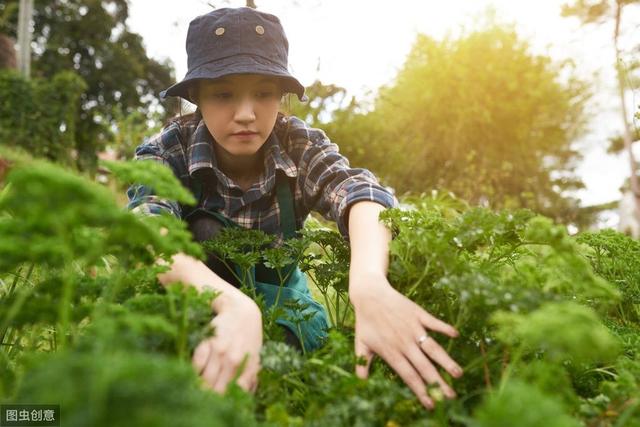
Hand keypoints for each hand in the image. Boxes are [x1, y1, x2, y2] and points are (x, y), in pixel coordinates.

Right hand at [192, 292, 262, 393]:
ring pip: (204, 380)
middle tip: (202, 400)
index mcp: (246, 367)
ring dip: (198, 387)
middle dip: (208, 398)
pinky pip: (196, 364)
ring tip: (194, 390)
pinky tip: (192, 374)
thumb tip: (245, 397)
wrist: (240, 311)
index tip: (216, 406)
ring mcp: (219, 351)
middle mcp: (233, 361)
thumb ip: (250, 377)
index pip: (233, 394)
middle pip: (216, 390)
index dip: (223, 403)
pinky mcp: (206, 341)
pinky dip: (192, 372)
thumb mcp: (255, 357)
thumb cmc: (248, 336)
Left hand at [349, 272, 462, 409]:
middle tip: (451, 396)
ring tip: (458, 374)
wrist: (369, 294)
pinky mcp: (418, 314)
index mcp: (392, 352)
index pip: (409, 376)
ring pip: (433, 348)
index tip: (431, 404)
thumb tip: (360, 381)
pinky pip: (434, 322)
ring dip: (446, 361)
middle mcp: (404, 342)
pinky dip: (445, 328)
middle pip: (424, 367)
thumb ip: (362, 363)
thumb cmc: (365, 321)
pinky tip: (456, 335)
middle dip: (438, 383)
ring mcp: (413, 328)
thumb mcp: (360, 344)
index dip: (420, 391)